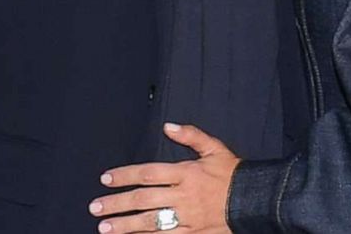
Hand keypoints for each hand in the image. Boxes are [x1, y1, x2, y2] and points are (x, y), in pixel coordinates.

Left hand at [89, 123, 238, 232]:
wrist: (255, 199)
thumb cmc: (233, 173)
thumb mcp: (215, 148)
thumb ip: (191, 136)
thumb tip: (168, 126)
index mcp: (186, 172)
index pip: (148, 173)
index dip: (125, 175)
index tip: (106, 178)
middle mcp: (183, 195)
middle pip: (143, 199)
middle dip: (117, 203)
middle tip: (95, 206)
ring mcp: (187, 217)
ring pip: (150, 222)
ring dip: (125, 225)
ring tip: (104, 227)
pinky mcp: (193, 233)